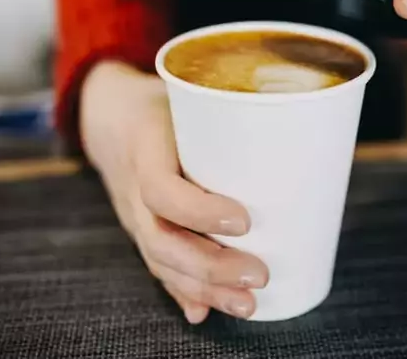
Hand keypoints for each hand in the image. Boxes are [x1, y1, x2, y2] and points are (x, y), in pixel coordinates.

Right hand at [80, 61, 268, 322]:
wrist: (110, 115)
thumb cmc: (164, 102)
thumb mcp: (189, 94)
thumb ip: (230, 112)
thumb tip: (297, 127)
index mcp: (145, 146)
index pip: (161, 188)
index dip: (199, 211)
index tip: (244, 221)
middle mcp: (133, 186)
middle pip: (161, 240)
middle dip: (211, 267)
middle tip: (259, 275)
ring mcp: (133, 213)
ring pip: (160, 261)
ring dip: (204, 289)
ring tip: (247, 304)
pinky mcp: (141, 229)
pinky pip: (158, 265)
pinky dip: (182, 292)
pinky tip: (204, 312)